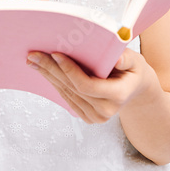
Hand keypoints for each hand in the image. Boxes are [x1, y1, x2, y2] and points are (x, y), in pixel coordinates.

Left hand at [26, 48, 158, 123]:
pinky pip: (67, 98)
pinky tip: (44, 71)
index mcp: (117, 96)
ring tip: (34, 60)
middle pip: (72, 88)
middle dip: (51, 69)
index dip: (69, 70)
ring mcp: (95, 117)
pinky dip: (55, 83)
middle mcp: (105, 111)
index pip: (86, 85)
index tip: (55, 53)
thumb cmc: (133, 70)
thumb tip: (117, 57)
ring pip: (66, 93)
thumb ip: (126, 59)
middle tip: (34, 54)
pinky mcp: (87, 117)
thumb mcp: (135, 60)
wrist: (135, 89)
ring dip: (48, 76)